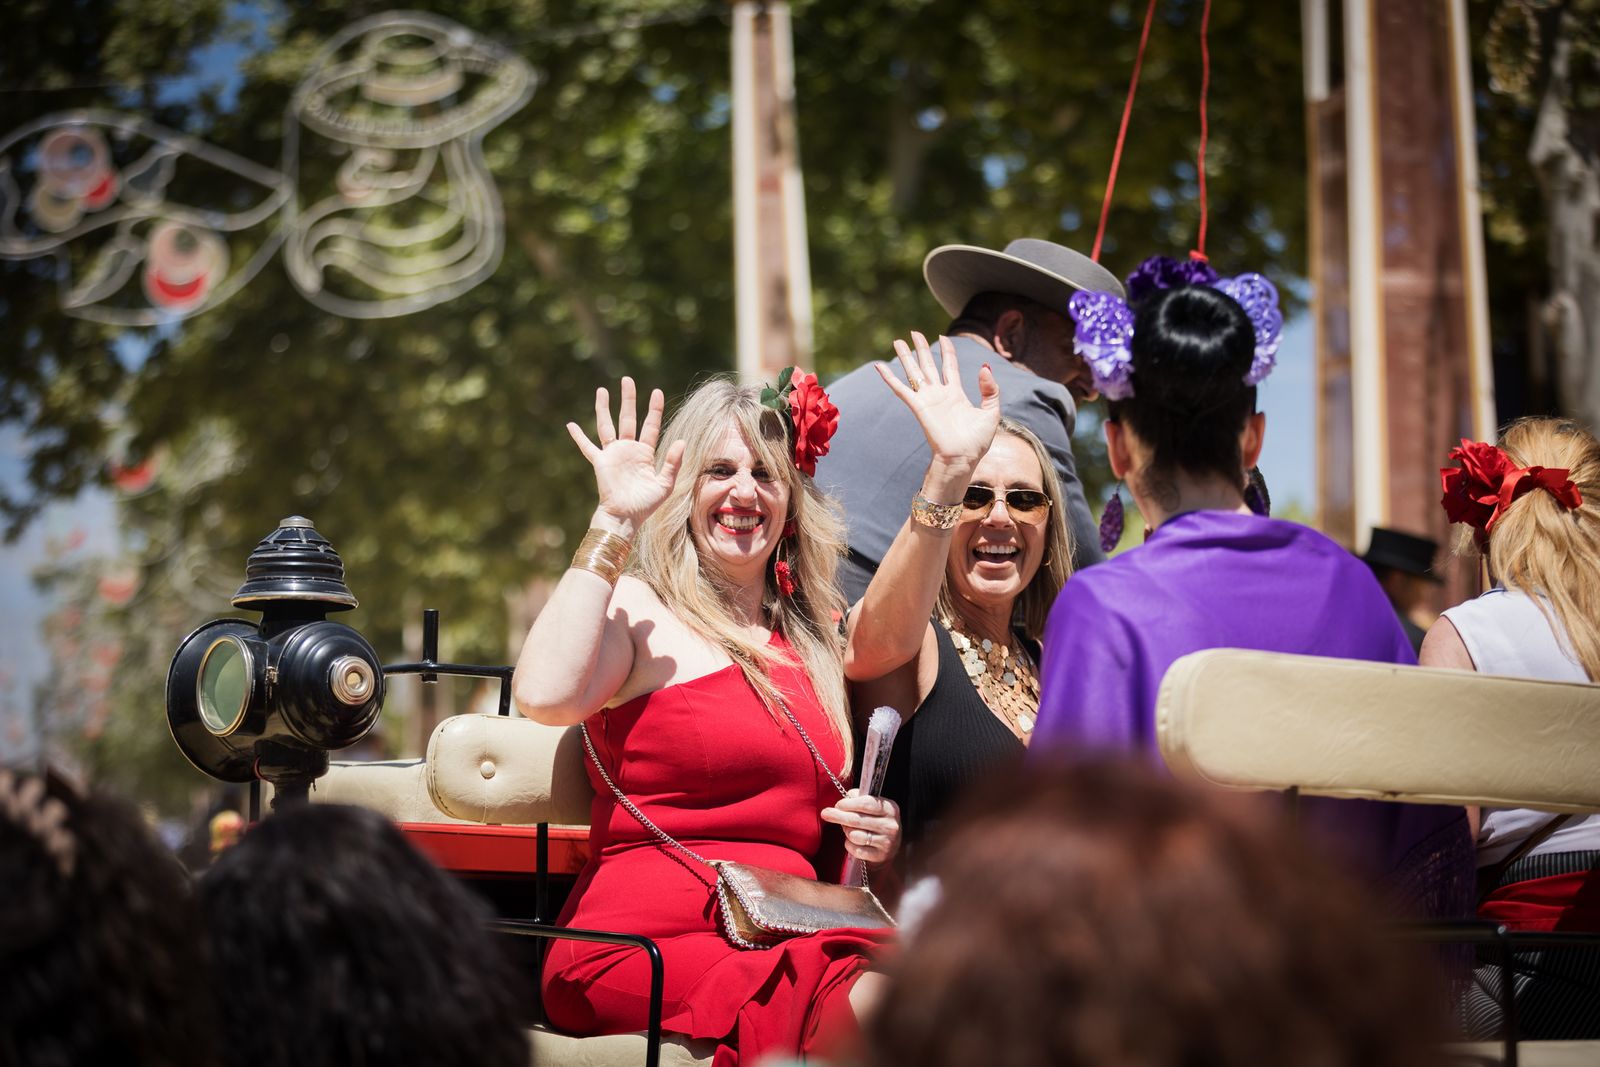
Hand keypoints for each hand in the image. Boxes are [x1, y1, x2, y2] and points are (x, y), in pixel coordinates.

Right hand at [567, 377, 685, 534]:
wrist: (626, 517)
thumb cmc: (646, 505)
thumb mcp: (665, 484)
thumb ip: (673, 462)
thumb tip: (681, 441)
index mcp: (645, 453)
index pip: (650, 426)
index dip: (653, 409)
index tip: (656, 391)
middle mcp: (628, 450)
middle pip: (628, 418)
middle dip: (628, 399)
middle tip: (627, 379)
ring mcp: (613, 455)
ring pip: (607, 426)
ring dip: (604, 408)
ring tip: (601, 390)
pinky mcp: (600, 462)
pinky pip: (587, 447)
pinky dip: (578, 437)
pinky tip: (570, 425)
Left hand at [822, 789, 901, 866]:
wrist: (889, 848)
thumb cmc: (876, 822)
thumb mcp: (874, 807)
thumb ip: (860, 798)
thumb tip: (846, 797)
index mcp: (890, 809)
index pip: (867, 803)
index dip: (849, 804)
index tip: (838, 805)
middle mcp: (890, 825)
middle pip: (857, 820)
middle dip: (838, 816)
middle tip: (826, 813)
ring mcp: (886, 842)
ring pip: (854, 835)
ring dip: (846, 831)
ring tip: (848, 829)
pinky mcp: (879, 856)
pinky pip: (855, 849)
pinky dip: (849, 845)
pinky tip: (853, 842)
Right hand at [875, 331, 1000, 470]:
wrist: (962, 458)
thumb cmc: (977, 441)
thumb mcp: (991, 412)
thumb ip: (990, 389)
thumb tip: (984, 367)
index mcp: (956, 394)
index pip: (949, 366)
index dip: (946, 351)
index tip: (943, 337)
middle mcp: (939, 394)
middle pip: (928, 365)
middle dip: (921, 348)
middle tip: (914, 333)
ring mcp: (927, 400)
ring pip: (914, 372)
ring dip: (906, 356)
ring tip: (898, 341)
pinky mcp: (918, 407)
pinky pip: (901, 389)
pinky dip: (889, 378)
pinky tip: (879, 366)